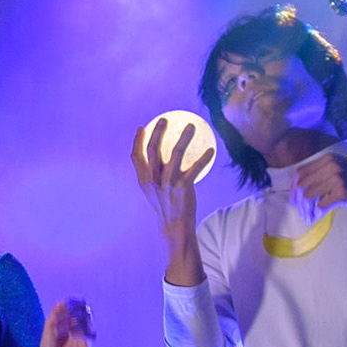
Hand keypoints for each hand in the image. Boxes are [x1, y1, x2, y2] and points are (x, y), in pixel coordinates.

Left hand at [40, 299, 94, 346]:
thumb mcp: (49, 326)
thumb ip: (55, 313)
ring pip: (87, 322)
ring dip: (74, 322)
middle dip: (74, 312)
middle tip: (64, 313)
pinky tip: (70, 334)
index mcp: (73, 323)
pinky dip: (79, 332)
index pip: (78, 308)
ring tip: (61, 328)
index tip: (67, 302)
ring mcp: (85, 337)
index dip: (74, 304)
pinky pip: (88, 335)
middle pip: (85, 313)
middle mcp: (81, 329)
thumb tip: (62, 301)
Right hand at [131, 117, 214, 253]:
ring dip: (184, 138)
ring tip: (191, 127)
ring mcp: (168, 184)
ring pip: (175, 154)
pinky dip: (204, 158)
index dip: (137, 141)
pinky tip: (210, 150)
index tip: (141, 128)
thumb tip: (160, 158)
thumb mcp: (154, 192)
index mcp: (144, 181)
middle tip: (164, 119)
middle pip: (153, 150)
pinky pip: (195, 168)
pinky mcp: (183, 188)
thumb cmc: (166, 207)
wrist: (175, 228)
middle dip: (157, 132)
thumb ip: (154, 176)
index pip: (136, 157)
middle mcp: (153, 181)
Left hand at [292, 151, 346, 217]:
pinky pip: (321, 205)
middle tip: (302, 213)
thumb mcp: (344, 169)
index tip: (294, 200)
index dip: (294, 188)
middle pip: (302, 185)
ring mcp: (338, 178)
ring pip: (308, 196)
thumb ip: (324, 174)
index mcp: (330, 158)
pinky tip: (318, 217)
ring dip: (306, 209)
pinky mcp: (344, 193)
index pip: (301, 172)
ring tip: (309, 217)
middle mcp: (332, 165)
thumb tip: (301, 188)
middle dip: (298, 202)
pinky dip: (317, 213)